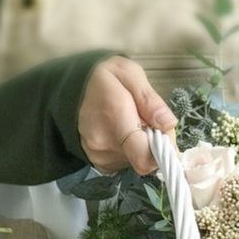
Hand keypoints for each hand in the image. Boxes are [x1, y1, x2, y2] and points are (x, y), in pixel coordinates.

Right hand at [77, 56, 176, 175]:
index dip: (164, 150)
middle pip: (146, 159)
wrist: (69, 90)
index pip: (146, 157)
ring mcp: (100, 157)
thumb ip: (150, 100)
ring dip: (143, 145)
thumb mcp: (129, 74)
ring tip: (131, 123)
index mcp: (114, 118)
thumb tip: (168, 124)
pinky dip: (132, 150)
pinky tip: (123, 133)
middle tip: (147, 120)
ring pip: (138, 161)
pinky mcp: (101, 164)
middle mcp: (105, 144)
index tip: (164, 133)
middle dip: (155, 142)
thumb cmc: (102, 79)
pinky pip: (128, 163)